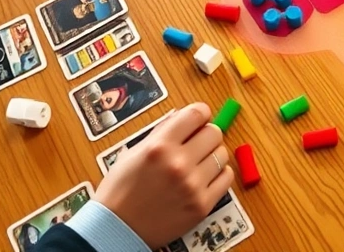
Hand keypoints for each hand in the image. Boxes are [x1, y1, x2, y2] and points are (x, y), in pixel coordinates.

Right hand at [94, 103, 233, 248]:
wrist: (117, 229)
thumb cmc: (121, 190)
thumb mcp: (134, 152)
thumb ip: (162, 133)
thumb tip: (185, 117)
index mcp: (159, 146)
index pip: (197, 113)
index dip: (200, 113)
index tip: (200, 118)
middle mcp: (178, 163)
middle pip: (214, 133)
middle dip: (206, 135)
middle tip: (197, 143)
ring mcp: (193, 185)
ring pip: (222, 155)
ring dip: (212, 155)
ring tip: (198, 163)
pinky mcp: (202, 205)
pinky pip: (226, 178)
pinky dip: (219, 174)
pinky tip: (205, 177)